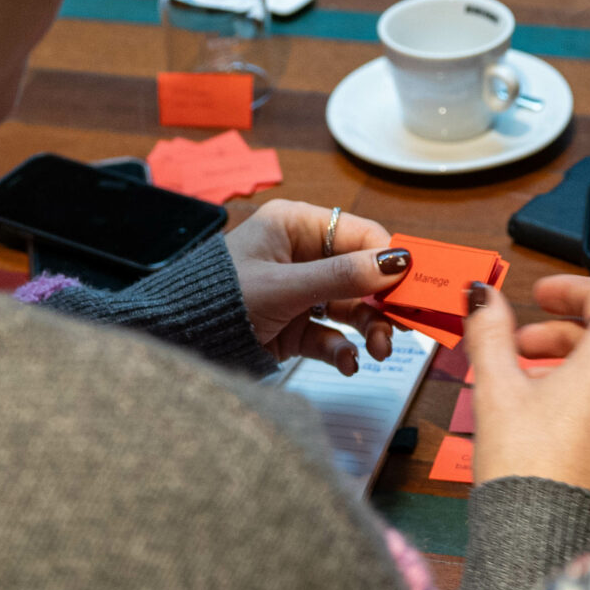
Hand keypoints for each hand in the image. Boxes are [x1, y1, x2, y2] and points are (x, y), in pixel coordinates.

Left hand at [225, 200, 411, 374]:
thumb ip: (342, 276)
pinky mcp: (293, 327)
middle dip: (381, 303)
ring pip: (351, 307)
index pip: (358, 234)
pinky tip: (349, 362)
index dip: (388, 259)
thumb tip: (397, 261)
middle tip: (401, 327)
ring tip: (379, 350)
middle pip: (360, 274)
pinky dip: (343, 349)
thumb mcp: (284, 287)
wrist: (177, 343)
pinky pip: (331, 334)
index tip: (412, 286)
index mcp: (295, 226)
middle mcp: (301, 256)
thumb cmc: (220, 298)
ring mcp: (299, 292)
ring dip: (370, 329)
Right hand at [464, 274, 589, 516]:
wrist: (547, 542)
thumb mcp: (496, 386)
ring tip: (536, 388)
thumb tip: (482, 295)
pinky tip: (563, 423)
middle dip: (565, 333)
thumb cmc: (525, 465)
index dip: (569, 288)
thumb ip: (491, 330)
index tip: (540, 295)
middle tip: (522, 347)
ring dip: (583, 367)